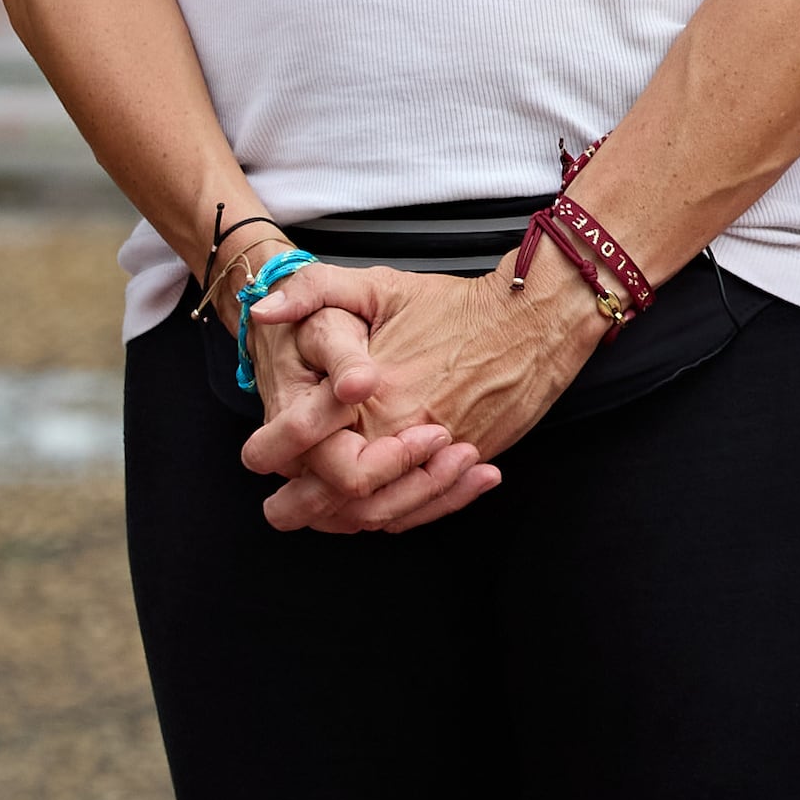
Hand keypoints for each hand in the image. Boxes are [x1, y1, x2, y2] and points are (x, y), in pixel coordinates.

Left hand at [243, 260, 589, 531]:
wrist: (536, 317)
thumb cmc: (457, 303)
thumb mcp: (379, 285)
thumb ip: (314, 290)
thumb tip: (263, 310)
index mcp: (363, 400)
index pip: (303, 459)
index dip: (279, 460)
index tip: (274, 452)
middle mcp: (397, 435)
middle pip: (336, 504)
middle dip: (310, 507)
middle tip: (298, 493)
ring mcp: (436, 454)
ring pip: (383, 514)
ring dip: (364, 509)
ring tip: (352, 486)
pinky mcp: (470, 457)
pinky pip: (428, 505)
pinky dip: (414, 506)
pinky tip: (400, 484)